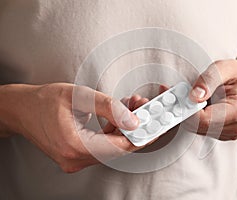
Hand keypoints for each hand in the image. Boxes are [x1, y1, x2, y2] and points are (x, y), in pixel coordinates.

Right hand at [0, 83, 143, 171]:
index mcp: (74, 145)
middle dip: (133, 128)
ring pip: (111, 147)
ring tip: (130, 106)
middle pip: (117, 149)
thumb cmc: (44, 101)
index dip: (140, 136)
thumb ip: (109, 108)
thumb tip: (133, 121)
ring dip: (123, 128)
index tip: (154, 126)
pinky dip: (112, 132)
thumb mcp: (80, 97)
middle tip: (143, 109)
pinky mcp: (76, 155)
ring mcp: (75, 160)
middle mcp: (75, 159)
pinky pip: (102, 146)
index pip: (119, 147)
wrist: (21, 109)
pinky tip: (117, 116)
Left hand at [187, 60, 236, 140]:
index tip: (183, 98)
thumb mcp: (225, 68)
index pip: (206, 120)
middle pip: (201, 126)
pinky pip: (201, 130)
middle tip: (187, 95)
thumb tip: (194, 97)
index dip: (190, 110)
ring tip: (199, 99)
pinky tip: (203, 107)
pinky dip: (197, 119)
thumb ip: (208, 80)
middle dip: (189, 111)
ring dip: (192, 115)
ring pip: (199, 129)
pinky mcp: (223, 134)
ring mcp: (231, 133)